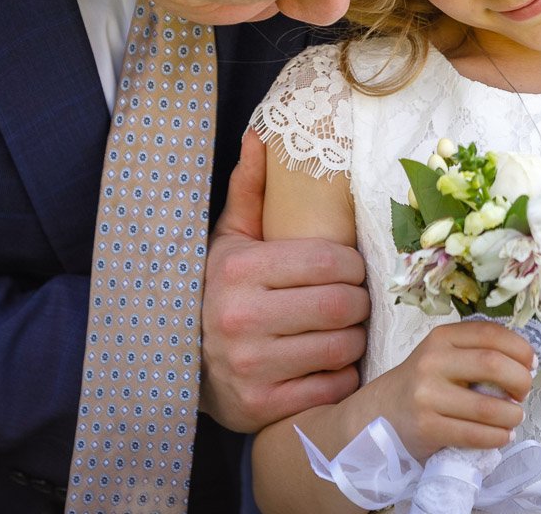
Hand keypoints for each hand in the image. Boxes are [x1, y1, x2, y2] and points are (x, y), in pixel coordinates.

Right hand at [201, 131, 370, 431]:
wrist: (181, 365)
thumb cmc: (218, 292)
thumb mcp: (229, 241)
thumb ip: (250, 191)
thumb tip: (259, 135)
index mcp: (239, 270)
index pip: (328, 261)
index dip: (351, 265)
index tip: (347, 268)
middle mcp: (241, 318)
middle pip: (341, 305)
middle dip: (359, 301)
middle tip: (353, 299)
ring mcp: (251, 367)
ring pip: (342, 347)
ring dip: (355, 338)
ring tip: (344, 329)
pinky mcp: (263, 406)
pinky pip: (332, 387)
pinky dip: (342, 376)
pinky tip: (328, 363)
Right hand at [363, 320, 534, 461]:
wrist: (382, 412)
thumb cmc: (424, 383)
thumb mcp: (443, 356)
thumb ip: (475, 352)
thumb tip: (526, 362)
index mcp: (441, 338)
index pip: (491, 333)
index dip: (520, 348)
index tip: (531, 364)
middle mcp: (432, 362)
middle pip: (493, 364)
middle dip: (520, 380)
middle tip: (523, 393)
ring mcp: (427, 396)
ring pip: (488, 407)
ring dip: (512, 415)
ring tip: (513, 417)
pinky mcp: (427, 428)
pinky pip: (475, 435)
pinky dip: (497, 437)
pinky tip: (501, 435)